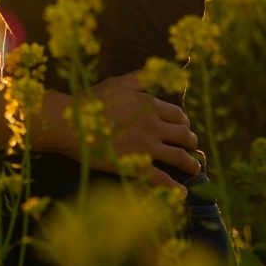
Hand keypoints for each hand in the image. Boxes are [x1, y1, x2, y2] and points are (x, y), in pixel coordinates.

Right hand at [82, 72, 199, 189]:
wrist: (70, 123)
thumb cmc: (90, 101)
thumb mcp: (117, 83)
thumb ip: (139, 79)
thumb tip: (156, 73)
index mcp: (150, 105)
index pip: (178, 115)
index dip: (184, 122)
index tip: (184, 126)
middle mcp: (153, 126)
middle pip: (183, 135)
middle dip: (190, 141)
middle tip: (191, 145)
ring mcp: (147, 147)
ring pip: (179, 157)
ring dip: (190, 163)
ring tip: (195, 167)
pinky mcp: (136, 166)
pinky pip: (161, 179)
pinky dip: (175, 187)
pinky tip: (182, 192)